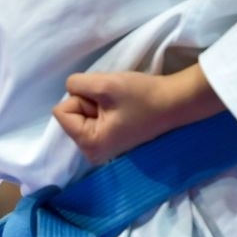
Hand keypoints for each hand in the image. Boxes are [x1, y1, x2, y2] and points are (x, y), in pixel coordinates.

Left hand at [52, 64, 224, 164]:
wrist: (175, 101)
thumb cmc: (142, 96)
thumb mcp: (104, 84)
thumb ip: (76, 84)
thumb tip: (70, 89)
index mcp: (89, 144)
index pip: (61, 111)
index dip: (81, 98)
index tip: (106, 101)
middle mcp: (91, 152)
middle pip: (71, 113)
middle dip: (89, 101)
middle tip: (115, 102)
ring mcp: (101, 147)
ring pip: (82, 112)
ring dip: (97, 102)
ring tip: (120, 104)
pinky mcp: (110, 139)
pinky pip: (93, 116)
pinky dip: (104, 107)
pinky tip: (123, 109)